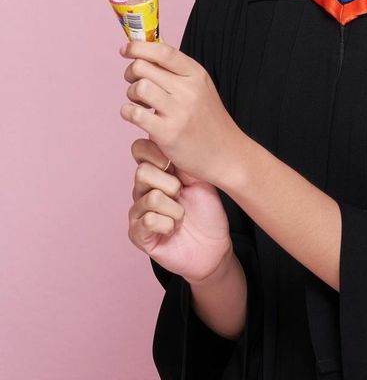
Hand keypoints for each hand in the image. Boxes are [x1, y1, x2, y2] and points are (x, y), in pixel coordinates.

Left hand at [119, 39, 241, 186]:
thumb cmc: (208, 119)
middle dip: (131, 73)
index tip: (125, 49)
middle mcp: (188, 90)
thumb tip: (150, 47)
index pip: (163, 52)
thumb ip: (176, 70)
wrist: (226, 153)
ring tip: (138, 102)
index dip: (139, 47)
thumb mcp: (199, 87)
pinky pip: (135, 114)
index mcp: (196, 74)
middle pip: (143, 67)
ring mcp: (179, 111)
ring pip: (139, 87)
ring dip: (130, 94)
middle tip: (134, 84)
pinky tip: (135, 116)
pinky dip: (128, 112)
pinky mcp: (168, 133)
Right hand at [127, 137, 233, 284]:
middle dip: (172, 184)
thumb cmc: (208, 210)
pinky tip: (174, 229)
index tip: (176, 164)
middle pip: (143, 172)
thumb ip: (182, 158)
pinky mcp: (138, 235)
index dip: (158, 153)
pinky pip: (148, 221)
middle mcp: (142, 189)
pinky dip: (168, 224)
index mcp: (156, 172)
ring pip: (151, 198)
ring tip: (182, 215)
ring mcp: (137, 212)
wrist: (214, 245)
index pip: (139, 149)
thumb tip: (169, 134)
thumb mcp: (200, 177)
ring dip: (175, 208)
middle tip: (182, 195)